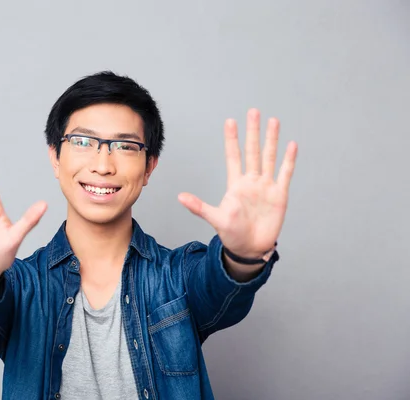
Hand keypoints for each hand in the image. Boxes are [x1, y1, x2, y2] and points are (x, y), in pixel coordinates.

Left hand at [178, 109, 297, 258]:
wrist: (250, 248)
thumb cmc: (232, 234)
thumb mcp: (215, 218)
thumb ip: (199, 207)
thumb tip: (180, 197)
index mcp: (235, 184)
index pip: (233, 156)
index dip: (232, 139)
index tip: (230, 121)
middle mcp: (251, 181)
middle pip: (253, 151)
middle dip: (253, 132)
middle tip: (253, 111)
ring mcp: (266, 186)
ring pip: (269, 157)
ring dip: (272, 140)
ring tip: (273, 121)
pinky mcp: (279, 195)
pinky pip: (284, 174)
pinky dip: (288, 160)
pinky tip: (291, 145)